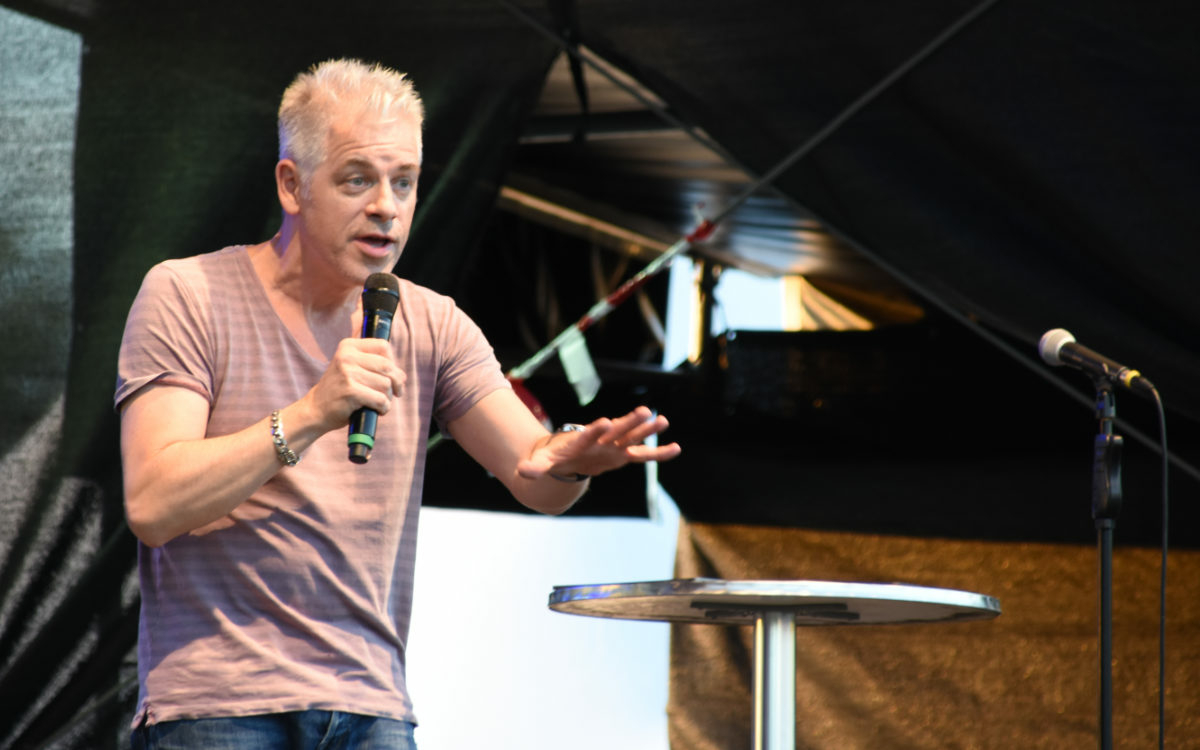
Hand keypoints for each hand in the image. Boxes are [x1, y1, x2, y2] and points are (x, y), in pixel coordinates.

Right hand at [302, 337, 405, 432]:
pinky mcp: (351, 390)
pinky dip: (383, 407)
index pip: (383, 346)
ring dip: (387, 397)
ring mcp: (348, 372)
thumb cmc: (339, 390)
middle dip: (396, 382)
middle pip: (388, 366)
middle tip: (394, 393)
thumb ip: (375, 366)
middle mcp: (347, 356)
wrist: (315, 409)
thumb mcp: (352, 369)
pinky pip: (380, 399)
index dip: (393, 362)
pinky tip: (377, 411)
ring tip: (379, 403)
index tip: (391, 375)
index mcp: (348, 346)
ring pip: (386, 384)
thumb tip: (402, 376)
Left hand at [516, 406, 681, 480]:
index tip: (606, 421)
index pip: (589, 434)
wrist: (565, 454)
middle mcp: (601, 440)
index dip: (596, 430)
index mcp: (582, 441)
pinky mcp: (622, 454)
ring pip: (632, 437)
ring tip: (662, 420)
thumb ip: (534, 468)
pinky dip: (658, 453)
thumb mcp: (542, 464)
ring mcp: (613, 446)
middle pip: (617, 430)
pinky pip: (642, 454)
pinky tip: (676, 448)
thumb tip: (522, 473)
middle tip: (644, 411)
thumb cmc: (555, 457)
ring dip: (646, 430)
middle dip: (629, 422)